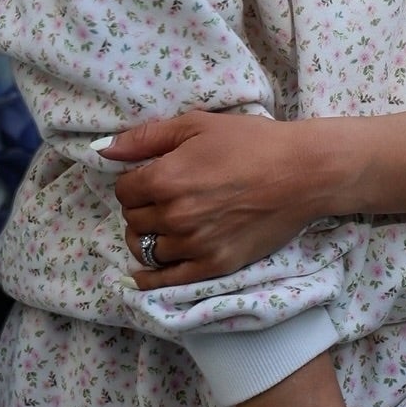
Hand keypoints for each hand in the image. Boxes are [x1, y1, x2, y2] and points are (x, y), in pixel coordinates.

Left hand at [103, 110, 329, 288]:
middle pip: (133, 220)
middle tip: (161, 199)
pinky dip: (151, 277)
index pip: (124, 191)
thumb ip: (145, 138)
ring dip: (148, 237)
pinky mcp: (214, 265)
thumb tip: (103, 150)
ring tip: (163, 226)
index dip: (134, 182)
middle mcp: (175, 216)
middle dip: (141, 208)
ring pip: (146, 249)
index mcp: (166, 179)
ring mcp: (194, 245)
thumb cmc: (251, 142)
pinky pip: (167, 280)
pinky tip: (147, 271)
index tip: (150, 178)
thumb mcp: (196, 126)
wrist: (302, 173)